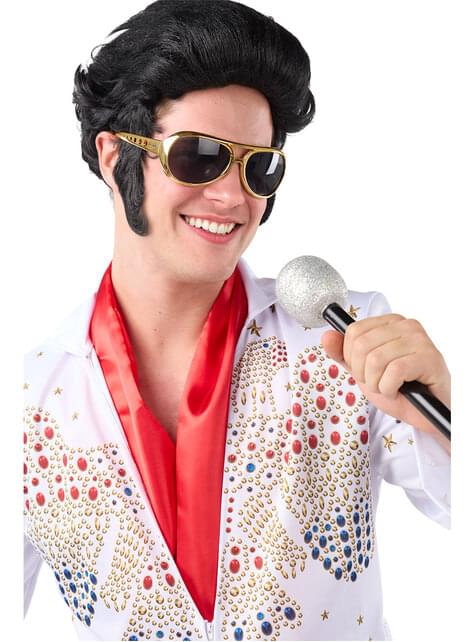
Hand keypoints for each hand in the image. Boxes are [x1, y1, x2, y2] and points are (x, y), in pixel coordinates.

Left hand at [321, 314, 450, 437]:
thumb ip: (343, 354)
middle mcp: (406, 325)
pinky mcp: (429, 357)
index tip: (365, 371)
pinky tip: (398, 392)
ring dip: (377, 384)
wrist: (425, 413)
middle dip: (363, 374)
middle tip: (379, 383)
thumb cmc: (399, 389)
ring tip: (390, 388)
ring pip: (375, 360)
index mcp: (390, 323)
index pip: (354, 331)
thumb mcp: (363, 371)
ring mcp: (420, 339)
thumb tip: (327, 335)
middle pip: (361, 346)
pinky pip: (393, 371)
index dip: (352, 358)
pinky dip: (389, 389)